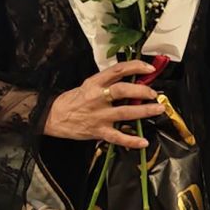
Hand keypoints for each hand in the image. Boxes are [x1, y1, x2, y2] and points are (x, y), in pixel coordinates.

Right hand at [44, 60, 163, 148]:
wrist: (52, 117)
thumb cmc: (74, 99)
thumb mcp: (89, 85)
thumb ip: (108, 83)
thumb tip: (134, 79)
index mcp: (95, 83)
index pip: (118, 70)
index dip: (136, 67)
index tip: (150, 69)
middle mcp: (97, 98)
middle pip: (122, 91)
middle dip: (142, 91)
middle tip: (154, 94)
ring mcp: (98, 116)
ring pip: (124, 112)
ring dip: (144, 111)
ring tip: (158, 109)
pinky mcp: (97, 131)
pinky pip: (117, 137)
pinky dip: (131, 140)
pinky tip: (143, 141)